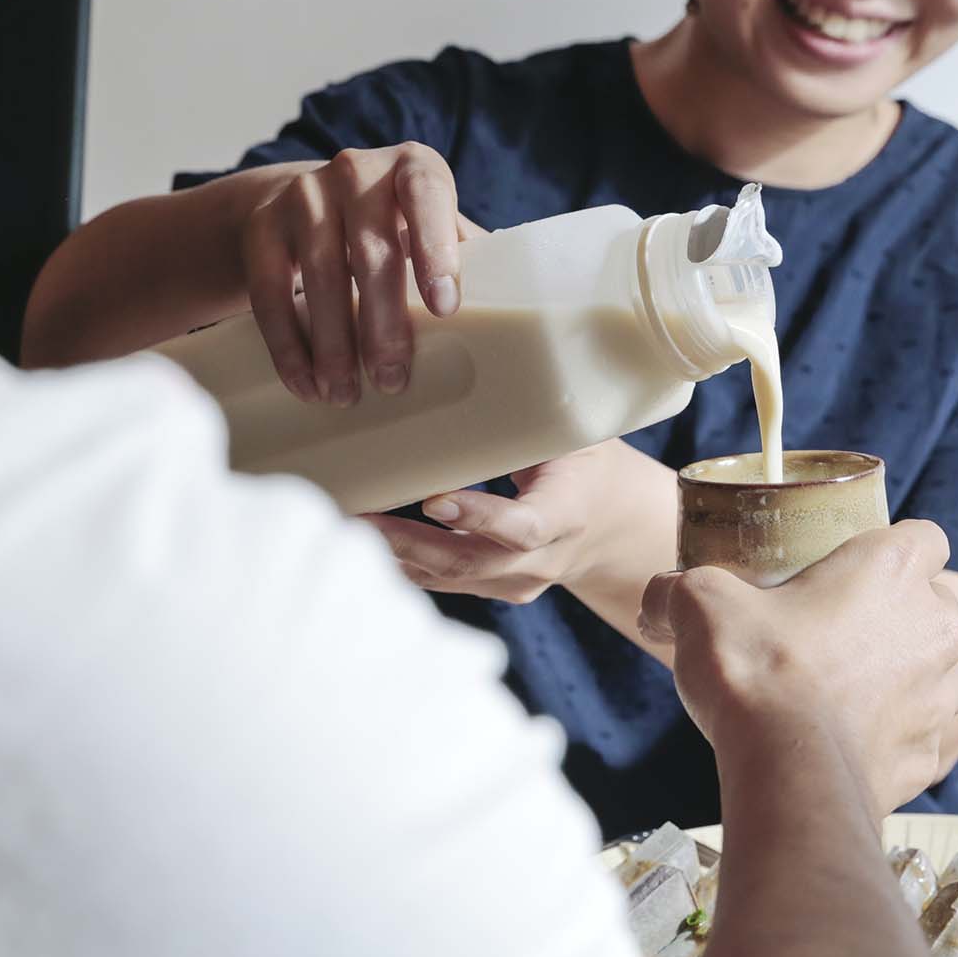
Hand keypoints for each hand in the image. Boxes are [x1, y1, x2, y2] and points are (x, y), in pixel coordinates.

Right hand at [237, 144, 474, 405]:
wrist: (302, 200)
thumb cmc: (391, 224)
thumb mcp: (429, 225)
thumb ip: (464, 256)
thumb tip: (516, 319)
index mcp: (413, 168)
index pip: (426, 197)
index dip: (435, 249)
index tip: (445, 309)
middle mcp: (356, 170)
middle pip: (370, 250)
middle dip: (382, 322)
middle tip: (392, 381)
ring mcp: (303, 194)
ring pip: (319, 274)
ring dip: (333, 343)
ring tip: (345, 393)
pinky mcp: (262, 227)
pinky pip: (270, 292)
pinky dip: (288, 345)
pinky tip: (306, 383)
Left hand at [363, 439, 676, 605]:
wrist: (613, 526)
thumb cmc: (588, 463)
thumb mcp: (577, 436)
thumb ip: (535, 416)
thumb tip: (477, 365)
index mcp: (569, 514)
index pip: (524, 528)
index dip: (479, 517)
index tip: (433, 500)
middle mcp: (542, 560)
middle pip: (471, 561)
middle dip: (410, 541)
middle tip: (359, 516)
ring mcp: (515, 583)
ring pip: (447, 577)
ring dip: (394, 553)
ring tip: (344, 524)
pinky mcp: (490, 591)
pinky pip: (440, 581)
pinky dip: (399, 561)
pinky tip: (361, 539)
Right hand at [639, 521, 957, 814]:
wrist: (784, 773)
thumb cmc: (756, 672)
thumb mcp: (700, 603)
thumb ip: (680, 588)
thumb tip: (660, 597)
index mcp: (894, 569)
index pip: (925, 538)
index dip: (893, 549)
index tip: (853, 567)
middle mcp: (935, 626)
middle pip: (932, 606)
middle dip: (894, 616)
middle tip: (832, 629)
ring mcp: (940, 696)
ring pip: (935, 673)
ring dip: (899, 676)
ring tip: (840, 687)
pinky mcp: (928, 756)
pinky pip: (917, 735)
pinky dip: (888, 735)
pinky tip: (842, 737)